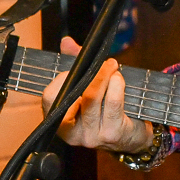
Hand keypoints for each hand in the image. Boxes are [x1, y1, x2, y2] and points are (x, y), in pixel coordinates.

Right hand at [40, 36, 153, 153]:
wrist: (131, 137)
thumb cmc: (106, 110)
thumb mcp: (87, 89)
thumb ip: (75, 64)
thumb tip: (66, 42)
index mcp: (59, 123)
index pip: (49, 99)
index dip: (61, 79)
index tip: (76, 67)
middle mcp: (72, 133)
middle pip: (72, 95)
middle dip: (88, 73)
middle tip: (102, 62)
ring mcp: (92, 136)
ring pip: (92, 97)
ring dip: (104, 76)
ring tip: (112, 67)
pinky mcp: (112, 134)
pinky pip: (113, 103)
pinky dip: (116, 85)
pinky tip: (118, 79)